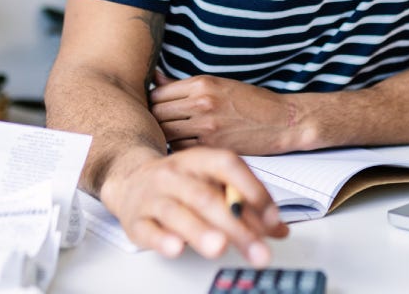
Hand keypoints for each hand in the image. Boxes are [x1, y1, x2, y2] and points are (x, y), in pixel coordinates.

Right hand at [99, 146, 288, 263]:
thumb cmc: (180, 183)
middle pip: (207, 197)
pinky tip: (177, 248)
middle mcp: (175, 174)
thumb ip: (247, 205)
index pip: (227, 166)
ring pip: (177, 213)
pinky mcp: (135, 221)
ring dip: (200, 231)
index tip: (272, 218)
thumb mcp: (213, 184)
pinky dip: (162, 240)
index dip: (252, 189)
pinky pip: (148, 230)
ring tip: (219, 247)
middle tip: (257, 249)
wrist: (130, 180)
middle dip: (235, 225)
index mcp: (199, 160)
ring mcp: (153, 197)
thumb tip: (278, 229)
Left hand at [151, 71, 301, 154]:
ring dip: (165, 136)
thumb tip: (156, 77)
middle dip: (155, 120)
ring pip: (165, 132)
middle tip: (161, 126)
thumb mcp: (219, 84)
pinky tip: (186, 146)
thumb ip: (185, 85)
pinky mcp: (212, 145)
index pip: (158, 93)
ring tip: (171, 136)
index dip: (153, 102)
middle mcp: (201, 102)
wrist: (282, 121)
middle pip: (157, 113)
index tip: (157, 109)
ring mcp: (206, 125)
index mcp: (202, 83)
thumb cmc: (251, 102)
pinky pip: (180, 149)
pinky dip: (179, 149)